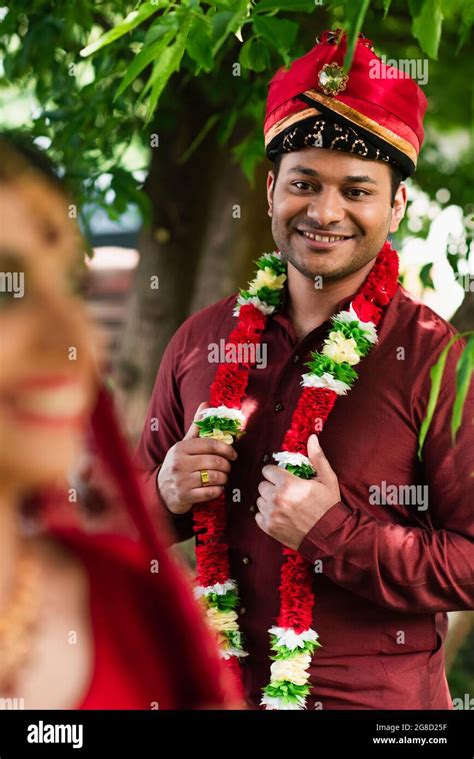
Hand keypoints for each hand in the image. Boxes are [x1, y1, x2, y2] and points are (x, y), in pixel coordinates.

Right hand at [157, 402, 237, 514]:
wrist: (161, 491)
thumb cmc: (178, 464)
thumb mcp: (184, 445)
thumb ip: (197, 427)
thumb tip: (206, 403)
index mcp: (181, 448)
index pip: (210, 444)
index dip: (226, 449)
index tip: (233, 454)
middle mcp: (179, 463)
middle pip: (215, 462)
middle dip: (227, 465)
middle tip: (228, 467)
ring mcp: (181, 481)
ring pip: (214, 477)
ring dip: (224, 478)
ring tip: (223, 477)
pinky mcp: (185, 496)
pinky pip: (210, 492)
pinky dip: (218, 490)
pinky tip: (217, 488)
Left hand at [255, 434, 340, 549]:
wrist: (330, 536)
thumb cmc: (329, 506)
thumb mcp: (327, 479)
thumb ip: (317, 457)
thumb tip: (312, 438)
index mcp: (288, 484)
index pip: (267, 470)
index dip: (276, 473)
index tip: (283, 478)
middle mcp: (276, 498)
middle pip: (262, 485)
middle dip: (272, 486)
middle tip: (286, 492)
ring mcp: (271, 514)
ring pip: (260, 500)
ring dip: (269, 500)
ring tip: (284, 504)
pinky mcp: (269, 528)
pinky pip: (258, 516)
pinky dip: (267, 515)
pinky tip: (280, 515)